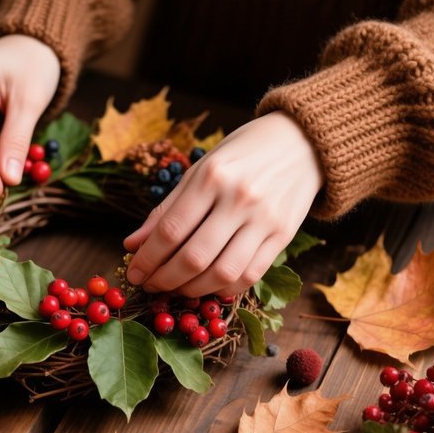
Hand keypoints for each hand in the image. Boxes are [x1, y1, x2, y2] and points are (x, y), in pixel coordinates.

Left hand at [123, 111, 323, 296]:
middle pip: (194, 257)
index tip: (133, 273)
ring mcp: (264, 219)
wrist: (301, 142)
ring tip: (175, 289)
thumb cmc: (241, 154)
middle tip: (149, 285)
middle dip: (164, 279)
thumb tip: (132, 244)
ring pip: (222, 273)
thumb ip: (166, 209)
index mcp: (211, 177)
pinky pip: (250, 275)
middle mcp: (239, 198)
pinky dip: (223, 288)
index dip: (147, 259)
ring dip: (191, 289)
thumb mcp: (199, 170)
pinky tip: (206, 286)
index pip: (171, 230)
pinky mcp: (284, 236)